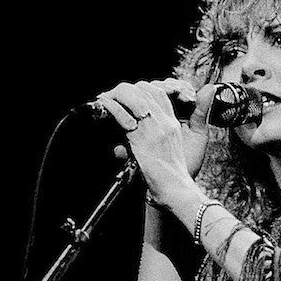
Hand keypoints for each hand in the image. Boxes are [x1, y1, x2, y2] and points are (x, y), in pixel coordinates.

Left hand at [97, 79, 216, 207]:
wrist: (176, 192)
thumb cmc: (171, 178)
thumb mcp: (171, 150)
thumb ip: (157, 136)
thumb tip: (133, 133)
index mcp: (172, 125)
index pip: (160, 94)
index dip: (142, 89)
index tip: (128, 95)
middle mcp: (165, 123)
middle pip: (147, 90)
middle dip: (128, 90)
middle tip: (113, 95)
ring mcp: (154, 130)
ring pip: (135, 98)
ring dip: (117, 95)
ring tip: (105, 98)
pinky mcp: (142, 140)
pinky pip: (123, 117)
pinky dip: (112, 108)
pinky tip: (104, 105)